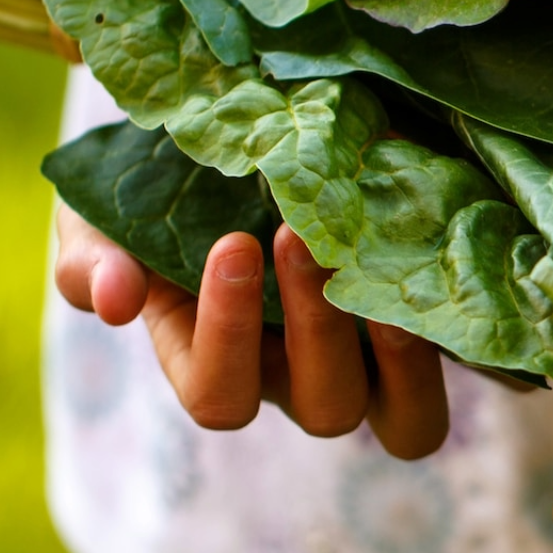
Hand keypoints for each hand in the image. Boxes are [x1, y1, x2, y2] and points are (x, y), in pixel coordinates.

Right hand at [51, 204, 449, 457]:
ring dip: (397, 349)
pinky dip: (452, 325)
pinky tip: (432, 250)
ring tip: (377, 262)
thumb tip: (115, 299)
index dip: (229, 336)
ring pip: (405, 415)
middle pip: (325, 409)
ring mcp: (371, 357)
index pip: (221, 397)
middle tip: (300, 235)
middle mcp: (300, 375)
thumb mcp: (100, 219)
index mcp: (218, 363)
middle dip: (316, 326)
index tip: (233, 245)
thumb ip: (93, 263)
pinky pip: (459, 363)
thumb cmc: (152, 189)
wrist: (234, 137)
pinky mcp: (428, 319)